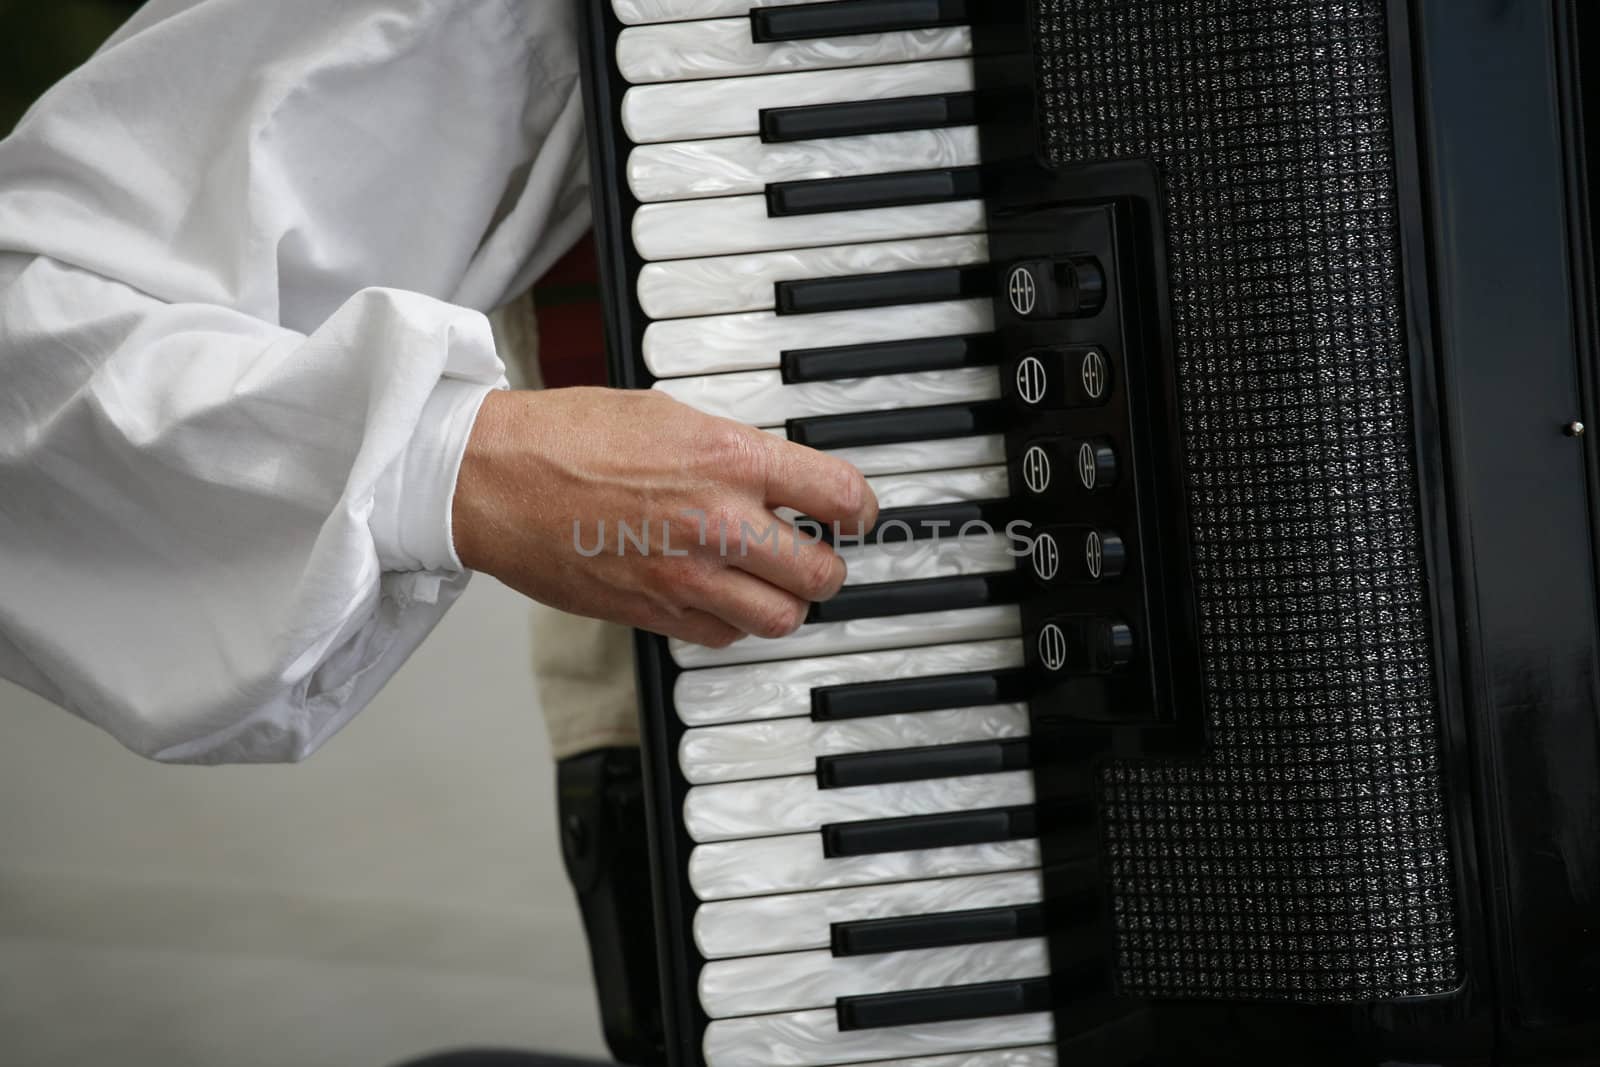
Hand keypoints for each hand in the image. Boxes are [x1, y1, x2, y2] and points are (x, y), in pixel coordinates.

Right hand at [452, 388, 877, 647]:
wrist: (494, 479)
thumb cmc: (569, 436)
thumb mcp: (670, 415)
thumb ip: (733, 451)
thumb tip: (779, 478)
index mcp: (730, 460)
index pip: (839, 496)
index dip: (858, 509)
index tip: (853, 513)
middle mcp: (718, 523)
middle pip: (821, 573)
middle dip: (827, 565)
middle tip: (817, 553)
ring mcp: (686, 576)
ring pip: (781, 619)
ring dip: (786, 603)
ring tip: (772, 582)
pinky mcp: (654, 613)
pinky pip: (724, 635)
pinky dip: (733, 622)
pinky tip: (719, 595)